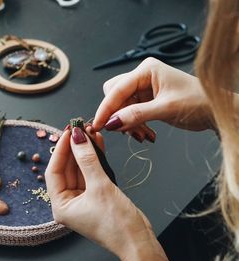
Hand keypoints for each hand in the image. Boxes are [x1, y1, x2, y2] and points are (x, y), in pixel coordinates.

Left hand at [45, 126, 168, 260]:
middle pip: (67, 168)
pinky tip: (97, 143)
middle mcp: (69, 202)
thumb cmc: (118, 225)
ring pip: (80, 168)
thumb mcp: (100, 187)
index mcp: (61, 206)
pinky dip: (94, 159)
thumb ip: (88, 160)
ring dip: (85, 151)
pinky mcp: (96, 195)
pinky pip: (91, 173)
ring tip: (89, 131)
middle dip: (74, 148)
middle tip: (79, 128)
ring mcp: (83, 199)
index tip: (69, 132)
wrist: (139, 241)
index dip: (61, 149)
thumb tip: (78, 137)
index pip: (54, 171)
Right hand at [92, 57, 213, 141]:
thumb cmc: (199, 102)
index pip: (116, 89)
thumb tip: (112, 123)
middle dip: (118, 115)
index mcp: (146, 70)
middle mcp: (142, 77)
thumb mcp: (165, 109)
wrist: (216, 112)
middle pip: (115, 96)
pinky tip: (145, 134)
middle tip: (125, 130)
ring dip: (128, 124)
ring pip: (121, 107)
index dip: (106, 108)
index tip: (98, 125)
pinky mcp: (146, 100)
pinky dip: (134, 125)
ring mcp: (144, 89)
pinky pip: (130, 113)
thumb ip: (136, 115)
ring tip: (142, 135)